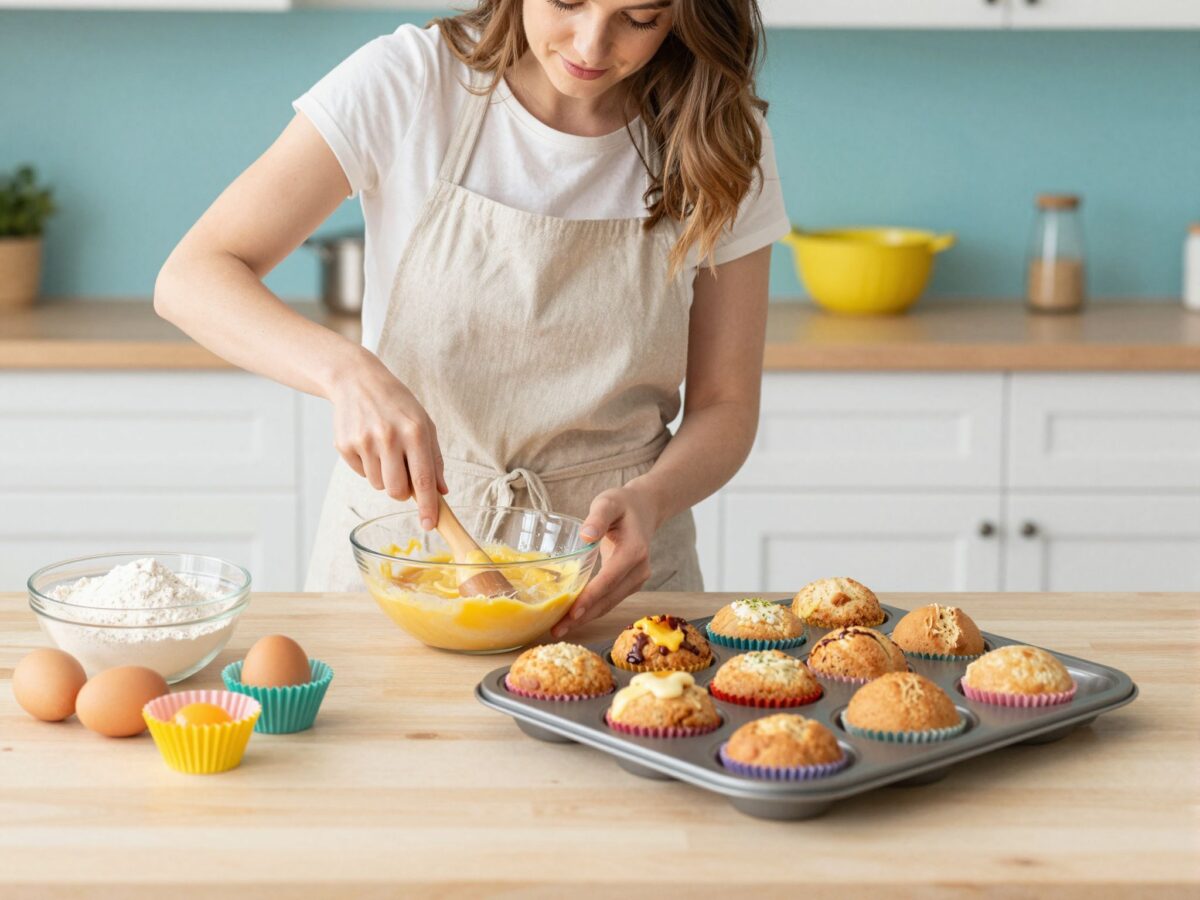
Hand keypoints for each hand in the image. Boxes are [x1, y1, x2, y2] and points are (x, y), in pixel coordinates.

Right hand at [328, 350, 448, 528]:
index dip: (428, 506)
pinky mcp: (344, 445)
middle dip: (402, 491)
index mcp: (414, 431)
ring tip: (384, 449)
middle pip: (396, 491)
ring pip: (378, 485)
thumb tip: (442, 492)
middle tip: (403, 472)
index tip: (430, 525)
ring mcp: (364, 442)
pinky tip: (368, 443)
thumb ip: (434, 459)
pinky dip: (368, 465)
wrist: (356, 380)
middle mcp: (389, 437)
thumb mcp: (423, 424)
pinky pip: (361, 473)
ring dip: (384, 476)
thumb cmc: (397, 404)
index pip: (423, 479)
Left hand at [551, 486, 658, 638]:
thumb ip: (598, 517)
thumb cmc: (622, 504)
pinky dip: (591, 610)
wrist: (644, 509)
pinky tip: (572, 618)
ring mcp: (637, 580)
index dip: (591, 597)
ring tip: (559, 629)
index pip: (609, 579)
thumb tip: (586, 535)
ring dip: (585, 618)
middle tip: (556, 629)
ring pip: (609, 604)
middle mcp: (639, 570)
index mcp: (634, 551)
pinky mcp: (630, 584)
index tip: (572, 612)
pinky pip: (609, 600)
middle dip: (583, 616)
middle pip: (608, 599)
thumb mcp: (609, 502)